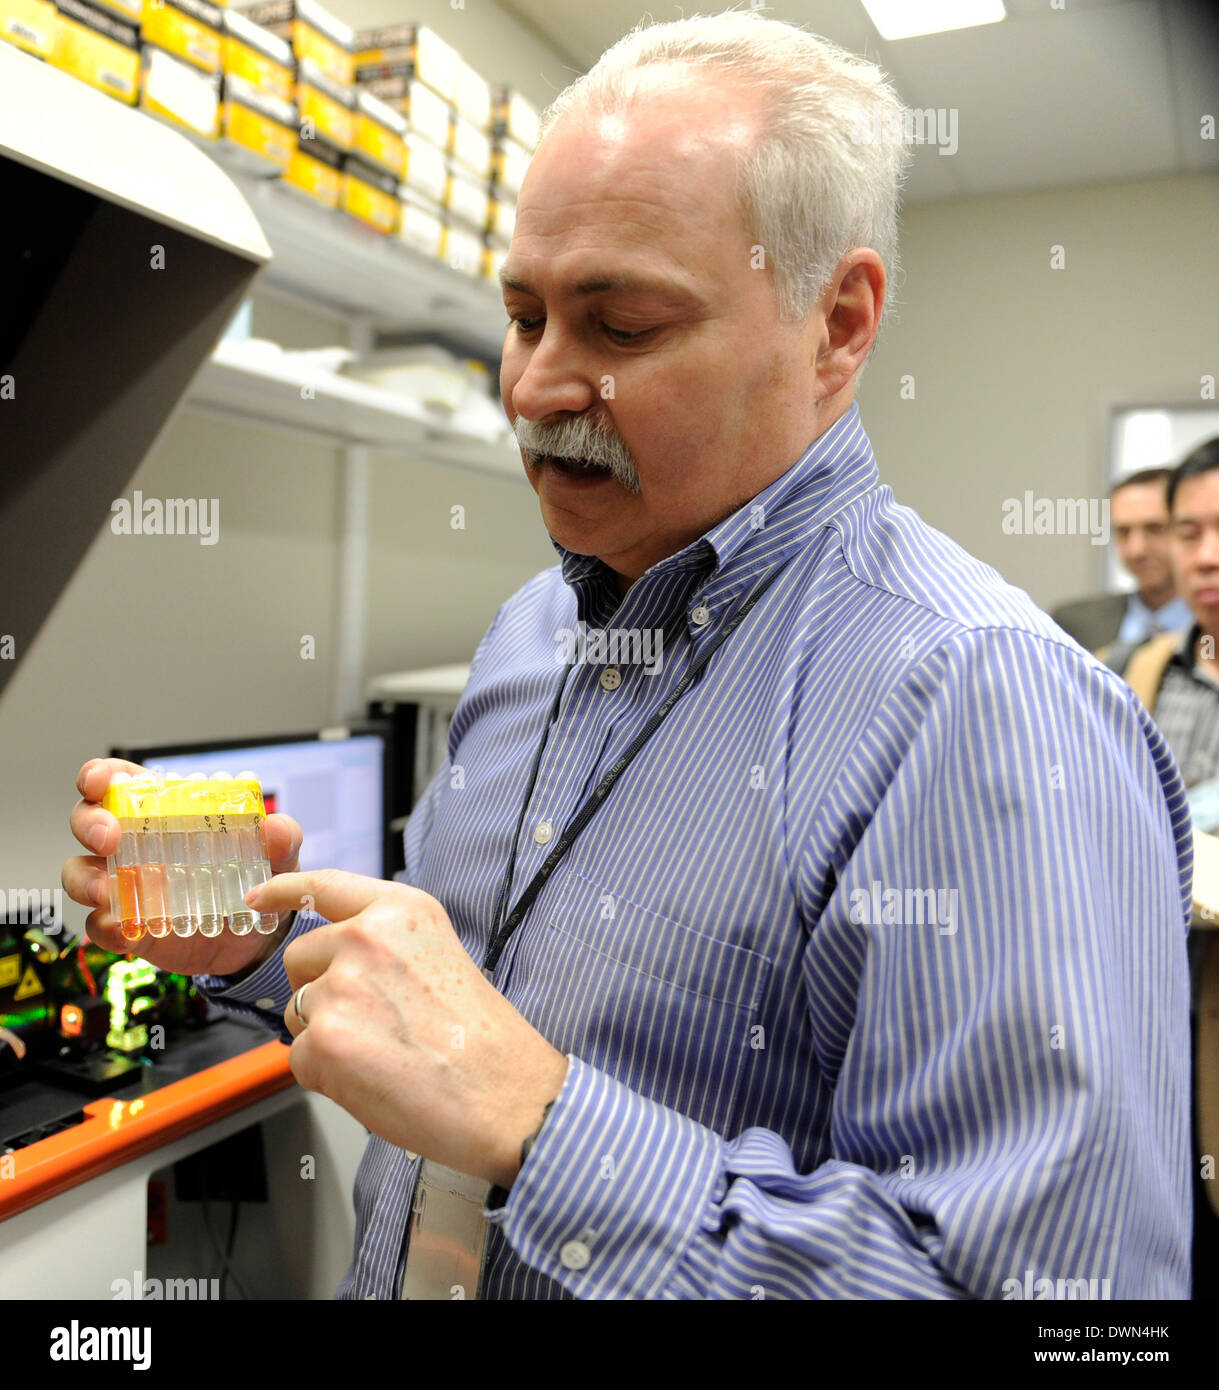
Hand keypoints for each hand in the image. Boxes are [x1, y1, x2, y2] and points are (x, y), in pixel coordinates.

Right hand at [62, 757, 303, 977]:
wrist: (258, 938)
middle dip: (89, 824)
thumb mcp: (277, 854)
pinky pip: (98, 925)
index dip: (100, 775)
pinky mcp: (125, 926)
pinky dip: (105, 926)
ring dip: (86, 878)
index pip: (119, 782)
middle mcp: (135, 844)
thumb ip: (281, 838)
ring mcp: (125, 884)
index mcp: (165, 812)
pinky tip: (124, 929)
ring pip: (80, 872)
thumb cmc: (257, 877)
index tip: (102, 782)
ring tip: (107, 890)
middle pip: (87, 820)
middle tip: (109, 837)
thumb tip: (276, 827)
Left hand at [249, 869, 569, 1189]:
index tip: (259, 896)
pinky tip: (372, 1078)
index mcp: (401, 911)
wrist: (501, 1093)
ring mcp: (341, 986)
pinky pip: (298, 1059)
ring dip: (324, 1036)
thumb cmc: (481, 1039)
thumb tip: (340, 962)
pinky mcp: (324, 1039)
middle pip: (299, 958)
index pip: (323, 885)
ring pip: (296, 1012)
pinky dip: (326, 1076)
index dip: (282, 890)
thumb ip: (386, 946)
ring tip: (380, 1053)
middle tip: (368, 1021)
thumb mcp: (440, 955)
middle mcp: (366, 938)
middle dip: (317, 989)